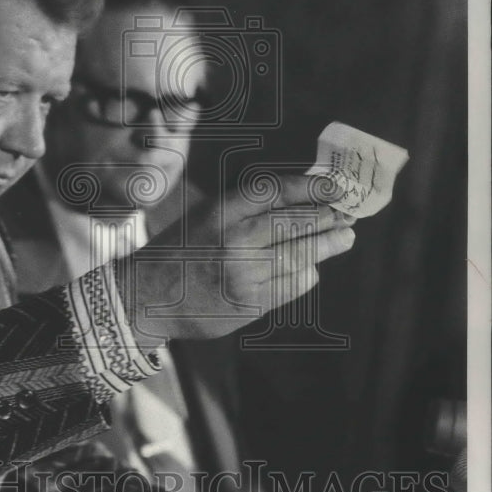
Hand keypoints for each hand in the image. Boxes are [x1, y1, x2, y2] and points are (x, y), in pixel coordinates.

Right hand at [116, 174, 355, 340]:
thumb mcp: (204, 216)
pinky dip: (305, 274)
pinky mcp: (249, 304)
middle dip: (327, 218)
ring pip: (300, 255)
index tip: (335, 187)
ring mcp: (242, 275)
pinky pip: (291, 285)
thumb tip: (303, 197)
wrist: (145, 297)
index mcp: (219, 211)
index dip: (311, 188)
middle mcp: (233, 240)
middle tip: (346, 215)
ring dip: (327, 246)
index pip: (275, 191)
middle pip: (295, 223)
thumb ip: (246, 208)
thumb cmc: (179, 251)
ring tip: (343, 238)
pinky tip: (310, 268)